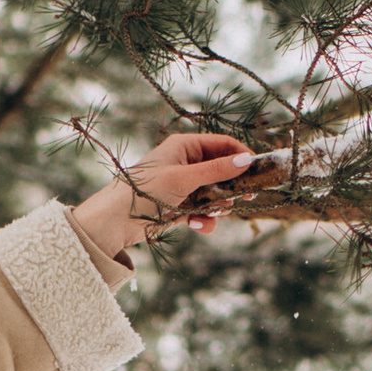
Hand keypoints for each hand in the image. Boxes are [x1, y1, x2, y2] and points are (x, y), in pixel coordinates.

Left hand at [70, 131, 256, 265]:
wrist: (114, 221)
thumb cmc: (145, 191)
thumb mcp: (184, 178)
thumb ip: (216, 171)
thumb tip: (247, 161)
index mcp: (183, 146)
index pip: (222, 144)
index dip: (240, 156)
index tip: (257, 172)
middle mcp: (184, 163)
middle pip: (220, 170)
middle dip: (230, 186)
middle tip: (243, 197)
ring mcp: (182, 186)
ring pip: (213, 194)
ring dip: (216, 206)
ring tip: (214, 214)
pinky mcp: (178, 206)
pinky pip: (201, 211)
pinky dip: (203, 219)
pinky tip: (196, 226)